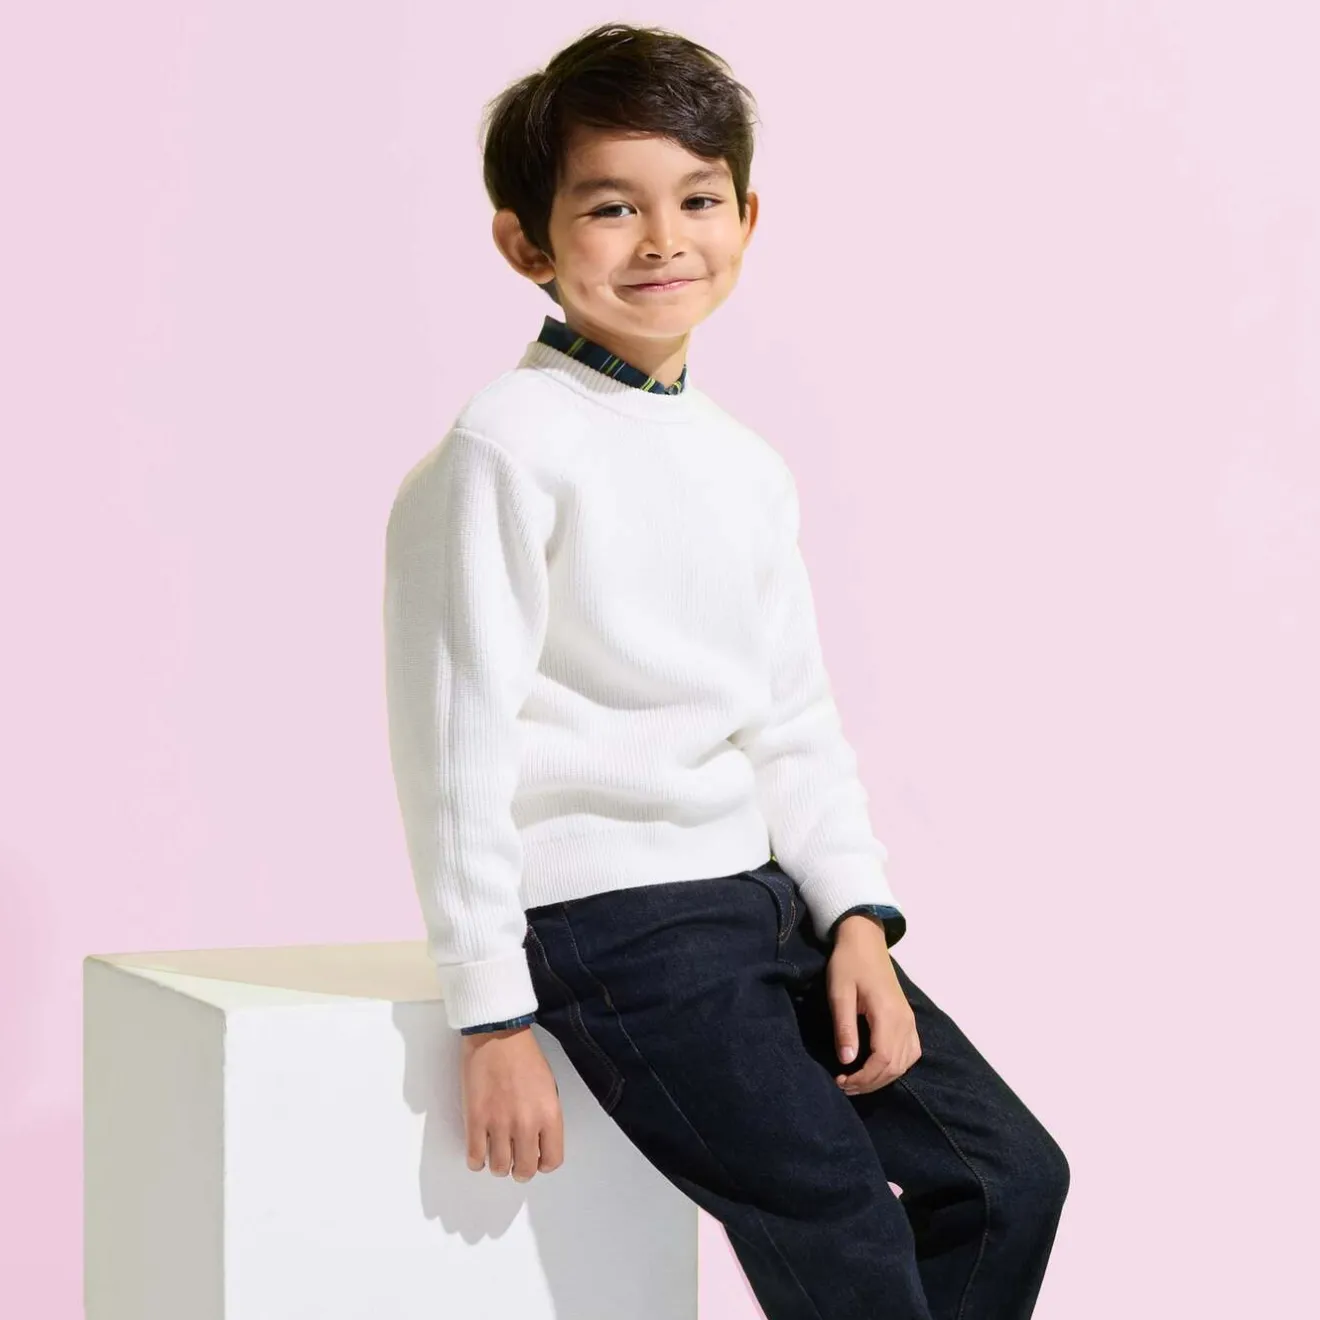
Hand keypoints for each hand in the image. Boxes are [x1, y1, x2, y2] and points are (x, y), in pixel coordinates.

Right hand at [460, 1025, 563, 1180]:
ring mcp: (499, 1123)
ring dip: (498, 1165)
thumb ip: (545, 1118)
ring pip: (499, 1168)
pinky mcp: (475, 1119)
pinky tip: (479, 1151)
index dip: (543, 1163)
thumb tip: (537, 1142)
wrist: (498, 1035)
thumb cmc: (525, 1057)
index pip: (552, 1160)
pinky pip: (475, 1157)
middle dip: (520, 1170)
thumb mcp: (548, 1088)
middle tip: (514, 1161)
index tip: (536, 1158)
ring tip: (496, 1153)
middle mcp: (526, 1124)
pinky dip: (477, 1161)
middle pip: (524, 1170)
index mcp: (549, 1114)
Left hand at [827, 915, 920, 1095]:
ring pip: (904, 1063)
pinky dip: (895, 1067)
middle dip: (869, 1083)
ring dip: (881, 1078)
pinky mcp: (908, 1019)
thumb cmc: (847, 964)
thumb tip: (846, 1061)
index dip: (863, 1078)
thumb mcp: (839, 993)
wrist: (865, 940)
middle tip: (843, 1085)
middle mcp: (905, 1021)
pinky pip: (910, 1053)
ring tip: (856, 1081)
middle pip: (894, 1066)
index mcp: (888, 1014)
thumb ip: (844, 1027)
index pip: (882, 1060)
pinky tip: (877, 1068)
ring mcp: (909, 1021)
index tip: (840, 1081)